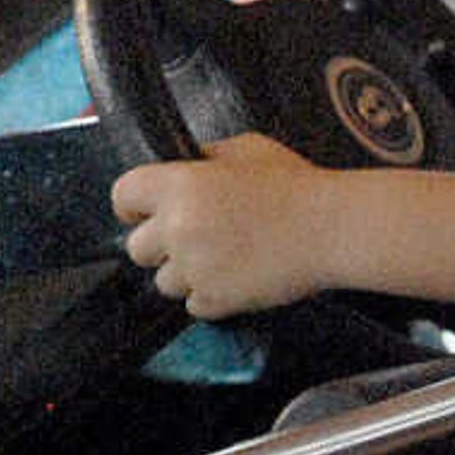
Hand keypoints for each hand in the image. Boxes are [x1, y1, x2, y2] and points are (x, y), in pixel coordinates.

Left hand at [112, 133, 350, 319]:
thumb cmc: (297, 187)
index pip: (122, 196)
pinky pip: (193, 304)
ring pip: (163, 282)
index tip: (143, 211)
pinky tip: (236, 274)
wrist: (333, 228)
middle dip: (159, 245)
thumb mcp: (246, 149)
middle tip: (193, 236)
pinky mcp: (216, 299)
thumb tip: (184, 164)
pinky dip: (210, 295)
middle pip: (136, 248)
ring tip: (222, 257)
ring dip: (185, 273)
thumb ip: (205, 157)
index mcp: (179, 185)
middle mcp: (178, 227)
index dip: (134, 205)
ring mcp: (194, 267)